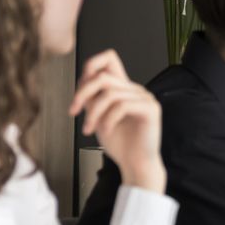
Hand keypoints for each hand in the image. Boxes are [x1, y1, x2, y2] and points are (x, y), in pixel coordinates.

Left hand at [69, 50, 164, 192]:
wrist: (135, 164)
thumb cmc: (120, 144)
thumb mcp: (98, 116)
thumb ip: (92, 99)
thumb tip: (81, 83)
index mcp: (123, 89)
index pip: (109, 59)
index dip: (90, 65)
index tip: (77, 92)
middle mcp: (135, 89)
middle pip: (103, 77)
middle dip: (82, 94)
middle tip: (74, 112)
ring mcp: (145, 98)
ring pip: (110, 94)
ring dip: (93, 113)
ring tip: (88, 129)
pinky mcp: (150, 109)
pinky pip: (122, 106)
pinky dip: (107, 119)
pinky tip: (105, 130)